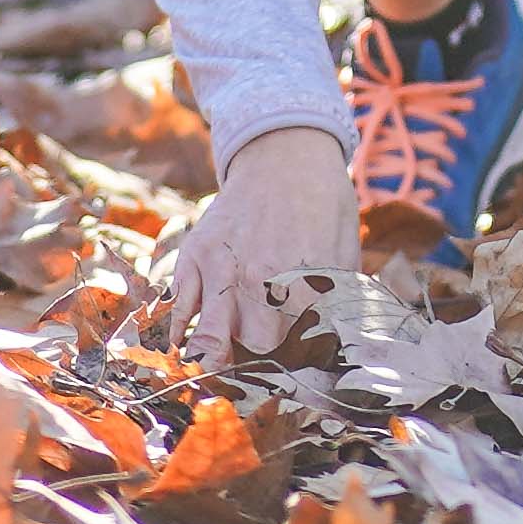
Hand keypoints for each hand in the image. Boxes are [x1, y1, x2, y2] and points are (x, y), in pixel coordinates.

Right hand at [160, 127, 352, 360]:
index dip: (301, 365)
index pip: (299, 350)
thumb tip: (341, 348)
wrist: (285, 154)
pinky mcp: (195, 255)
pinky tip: (186, 347)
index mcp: (305, 280)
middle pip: (256, 351)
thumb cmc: (322, 205)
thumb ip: (340, 302)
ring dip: (221, 357)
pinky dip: (179, 334)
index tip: (303, 370)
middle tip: (270, 357)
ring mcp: (222, 267)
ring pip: (212, 342)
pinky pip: (177, 308)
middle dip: (265, 360)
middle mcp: (260, 278)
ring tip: (228, 363)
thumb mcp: (345, 251)